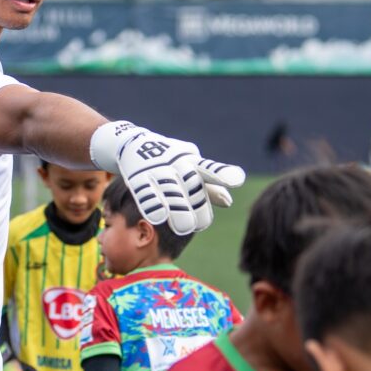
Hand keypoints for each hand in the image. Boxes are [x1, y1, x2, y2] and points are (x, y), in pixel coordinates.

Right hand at [90, 121, 245, 234]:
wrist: (132, 142)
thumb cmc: (169, 160)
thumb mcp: (191, 168)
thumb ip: (209, 186)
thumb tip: (228, 202)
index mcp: (193, 160)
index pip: (211, 169)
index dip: (224, 174)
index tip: (237, 180)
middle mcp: (177, 163)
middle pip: (192, 187)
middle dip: (197, 207)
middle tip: (198, 225)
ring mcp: (157, 168)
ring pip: (172, 191)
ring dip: (178, 210)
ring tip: (184, 228)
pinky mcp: (138, 175)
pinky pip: (146, 192)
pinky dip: (153, 204)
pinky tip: (159, 217)